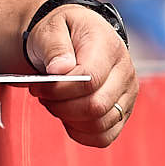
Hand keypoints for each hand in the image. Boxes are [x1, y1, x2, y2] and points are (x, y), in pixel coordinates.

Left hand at [25, 3, 138, 147]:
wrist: (71, 39)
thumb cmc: (60, 33)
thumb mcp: (51, 28)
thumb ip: (54, 46)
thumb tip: (60, 69)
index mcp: (108, 46)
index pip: (90, 79)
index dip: (60, 89)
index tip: (37, 85)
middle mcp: (125, 71)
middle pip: (96, 106)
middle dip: (61, 105)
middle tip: (43, 94)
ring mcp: (126, 94)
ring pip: (100, 124)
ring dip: (68, 118)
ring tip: (53, 101)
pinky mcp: (121, 112)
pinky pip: (104, 136)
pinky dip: (80, 132)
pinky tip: (66, 116)